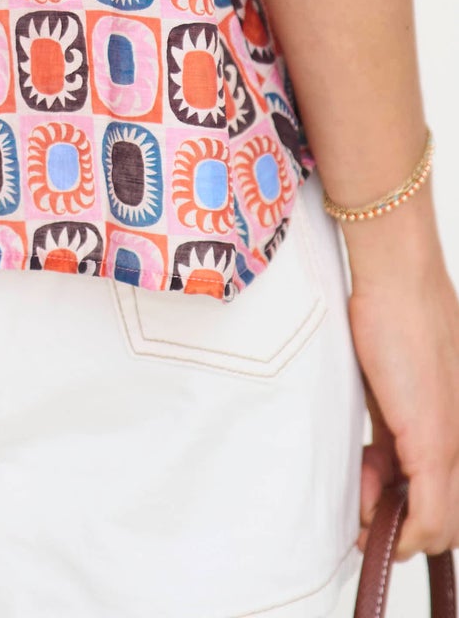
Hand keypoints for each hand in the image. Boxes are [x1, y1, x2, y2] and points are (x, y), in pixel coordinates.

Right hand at [344, 215, 458, 562]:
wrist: (399, 280)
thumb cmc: (395, 315)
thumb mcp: (397, 383)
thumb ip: (398, 423)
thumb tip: (380, 457)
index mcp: (457, 430)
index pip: (449, 501)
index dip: (413, 513)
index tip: (376, 501)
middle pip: (448, 522)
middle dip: (401, 526)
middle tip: (364, 506)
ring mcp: (454, 447)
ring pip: (440, 528)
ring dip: (392, 528)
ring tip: (361, 499)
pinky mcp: (434, 445)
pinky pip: (428, 518)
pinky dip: (400, 531)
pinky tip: (368, 508)